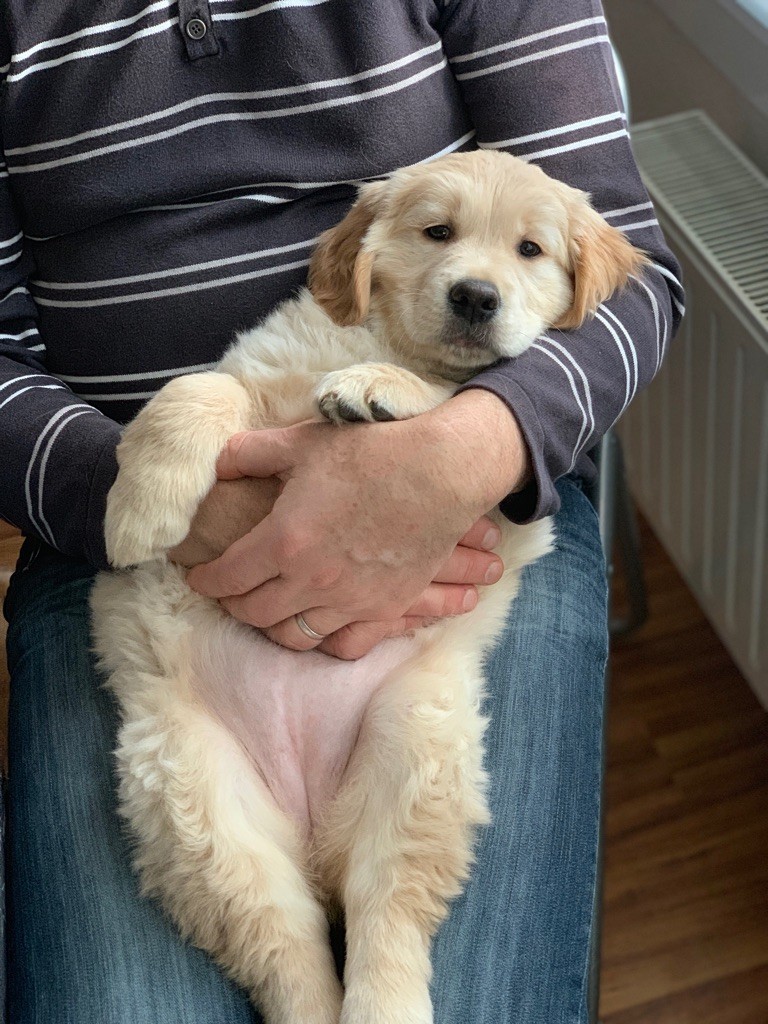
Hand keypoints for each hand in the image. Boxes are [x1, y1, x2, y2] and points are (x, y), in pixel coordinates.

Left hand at [186, 390, 530, 653]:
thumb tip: (214, 465)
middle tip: (228, 593)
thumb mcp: (301, 442)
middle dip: (232, 605)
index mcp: (284, 541)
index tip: (198, 574)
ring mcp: (350, 601)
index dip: (205, 579)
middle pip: (254, 613)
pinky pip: (343, 645)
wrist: (442, 471)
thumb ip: (248, 454)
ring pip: (294, 636)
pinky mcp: (384, 608)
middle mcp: (312, 581)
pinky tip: (317, 626)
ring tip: (268, 611)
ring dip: (272, 627)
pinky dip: (323, 642)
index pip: (227, 577)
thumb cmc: (372, 452)